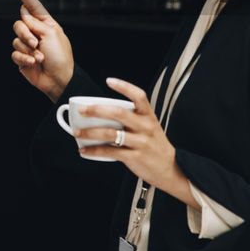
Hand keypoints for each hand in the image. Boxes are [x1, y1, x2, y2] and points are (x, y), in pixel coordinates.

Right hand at [10, 0, 74, 101]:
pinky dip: (23, 58)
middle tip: (35, 43)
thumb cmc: (61, 57)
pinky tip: (33, 63)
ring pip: (16, 40)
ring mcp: (28, 46)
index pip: (33, 6)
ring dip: (27, 49)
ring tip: (39, 57)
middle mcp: (36, 33)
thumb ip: (35, 22)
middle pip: (19, 24)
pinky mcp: (22, 58)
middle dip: (25, 33)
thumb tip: (23, 12)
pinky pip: (14, 53)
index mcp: (46, 25)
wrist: (59, 80)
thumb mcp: (51, 34)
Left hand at [77, 77, 194, 207]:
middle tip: (82, 110)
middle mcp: (145, 127)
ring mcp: (140, 142)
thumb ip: (130, 120)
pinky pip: (110, 151)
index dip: (124, 87)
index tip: (109, 81)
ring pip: (111, 133)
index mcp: (148, 116)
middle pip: (119, 113)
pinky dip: (94, 150)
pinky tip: (85, 150)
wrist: (172, 169)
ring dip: (90, 132)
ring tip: (77, 132)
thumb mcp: (148, 128)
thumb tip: (100, 115)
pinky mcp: (135, 157)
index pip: (139, 96)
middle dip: (96, 110)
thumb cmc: (155, 146)